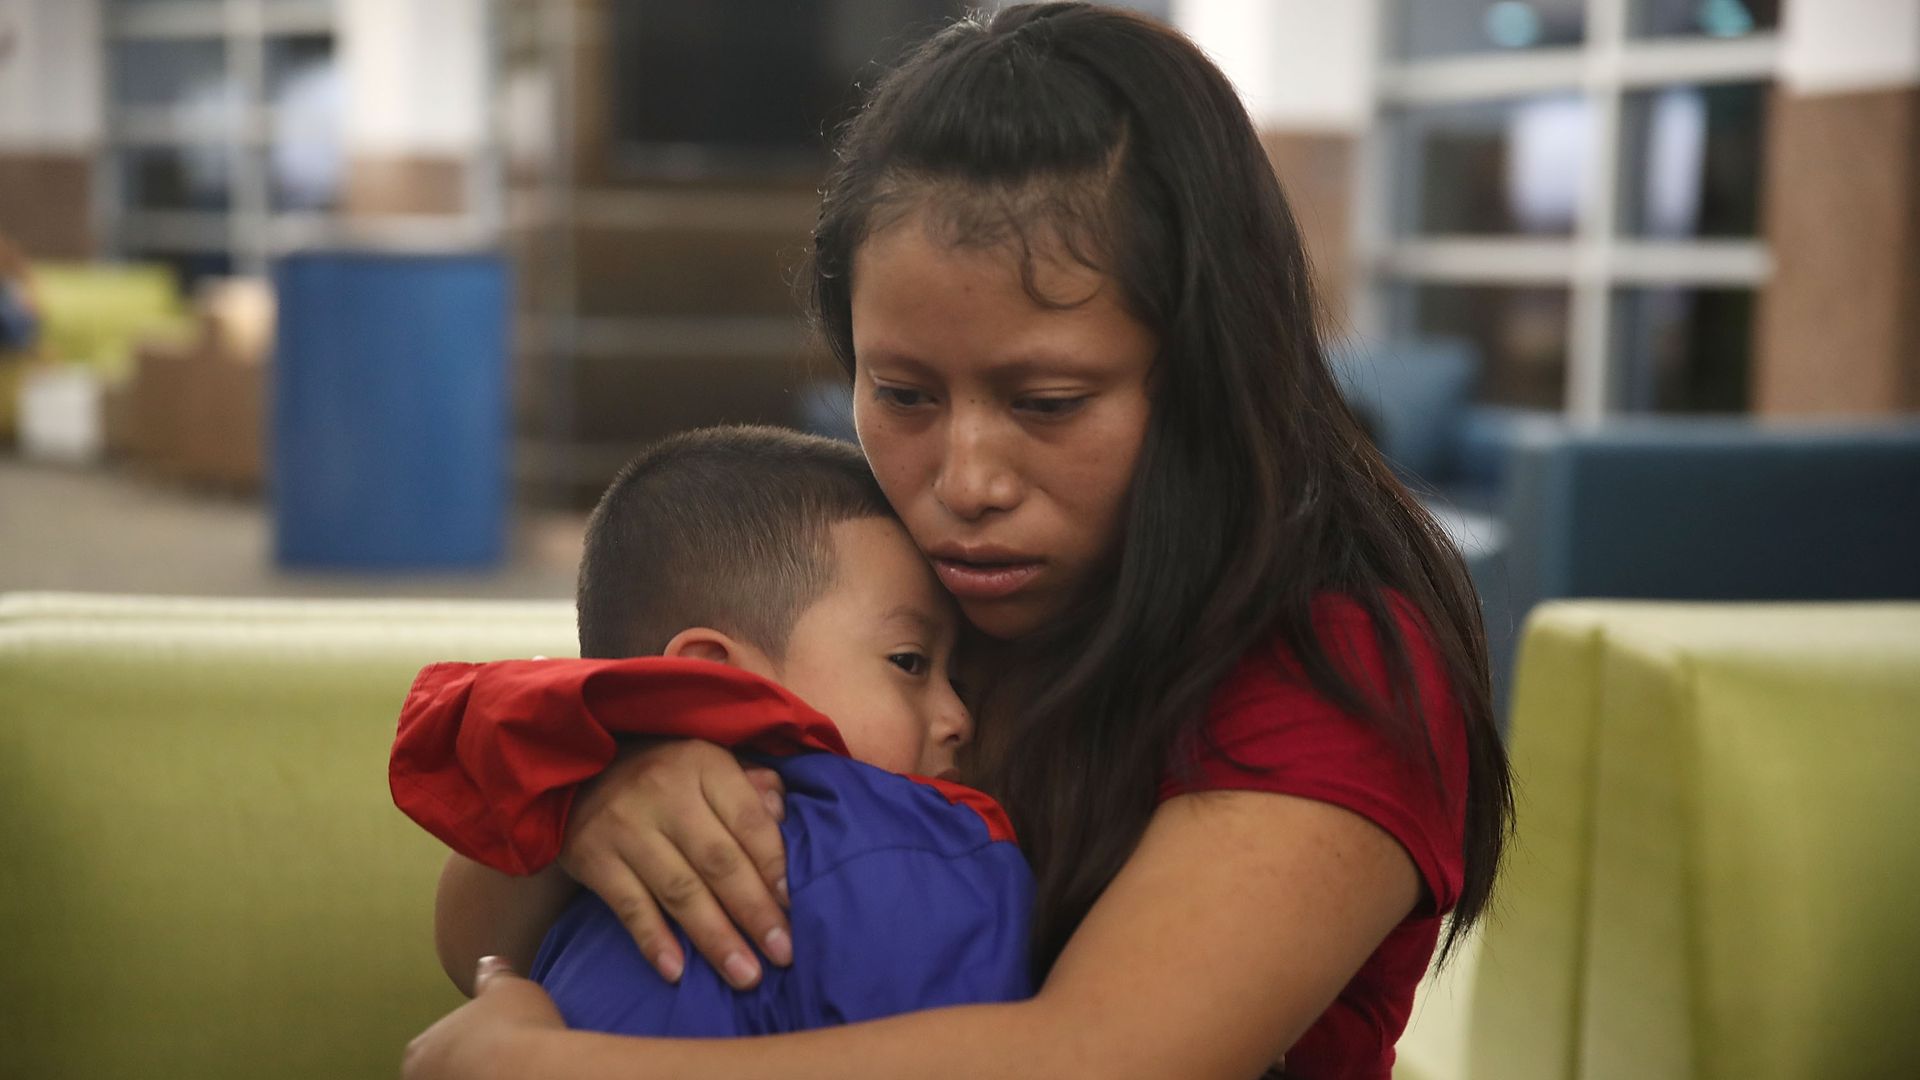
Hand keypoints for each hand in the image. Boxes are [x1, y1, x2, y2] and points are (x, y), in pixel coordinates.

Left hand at [403, 957, 563, 1079]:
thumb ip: (492, 976)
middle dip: (465, 1067)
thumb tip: (487, 963)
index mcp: (420, 1051)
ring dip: (478, 1077)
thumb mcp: (506, 988)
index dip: (462, 1043)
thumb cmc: (514, 1028)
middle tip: (500, 1061)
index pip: (433, 1049)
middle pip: (443, 1073)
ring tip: (511, 1072)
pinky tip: (517, 1079)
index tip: (489, 1042)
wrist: (535, 1073)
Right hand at [558, 739, 790, 988]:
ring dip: (715, 938)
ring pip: (680, 891)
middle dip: (755, 912)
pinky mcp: (594, 858)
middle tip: (783, 953)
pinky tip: (677, 972)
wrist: (576, 769)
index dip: (774, 865)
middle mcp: (666, 795)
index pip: (748, 819)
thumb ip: (751, 785)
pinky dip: (653, 940)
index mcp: (703, 765)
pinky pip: (629, 906)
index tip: (795, 905)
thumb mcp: (708, 762)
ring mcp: (627, 828)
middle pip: (719, 861)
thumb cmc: (663, 772)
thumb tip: (784, 818)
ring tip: (746, 975)